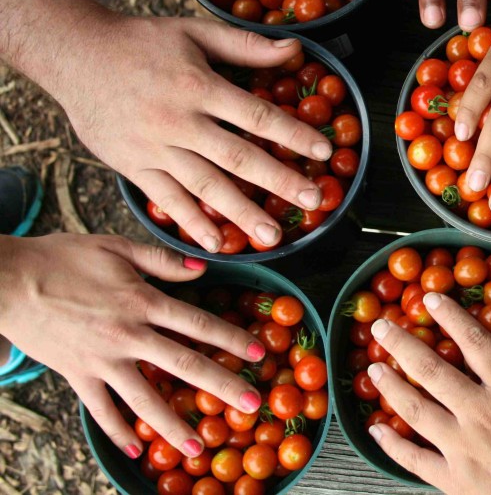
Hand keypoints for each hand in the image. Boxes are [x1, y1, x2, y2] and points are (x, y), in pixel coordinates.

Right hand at [0, 235, 265, 458]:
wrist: (7, 280)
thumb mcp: (116, 247)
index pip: (197, 322)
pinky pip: (101, 409)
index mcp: (142, 300)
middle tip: (251, 404)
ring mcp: (101, 359)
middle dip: (221, 385)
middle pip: (183, 364)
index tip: (258, 353)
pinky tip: (138, 451)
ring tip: (200, 448)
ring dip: (174, 425)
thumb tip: (201, 267)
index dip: (230, 337)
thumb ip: (162, 258)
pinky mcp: (76, 374)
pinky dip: (119, 432)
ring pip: (144, 398)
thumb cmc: (62, 257)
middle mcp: (127, 334)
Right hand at [58, 15, 332, 251]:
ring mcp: (155, 149)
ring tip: (272, 238)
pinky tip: (217, 245)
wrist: (73, 55)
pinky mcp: (133, 167)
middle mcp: (179, 122)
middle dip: (278, 181)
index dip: (293, 134)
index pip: (257, 116)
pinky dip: (192, 223)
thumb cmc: (140, 41)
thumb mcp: (195, 32)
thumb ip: (246, 45)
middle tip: (312, 202)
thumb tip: (295, 49)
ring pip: (205, 186)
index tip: (323, 152)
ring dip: (241, 214)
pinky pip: (168, 200)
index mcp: (199, 87)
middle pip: (237, 157)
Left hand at [365, 292, 490, 494]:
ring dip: (390, 387)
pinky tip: (375, 429)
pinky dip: (391, 444)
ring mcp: (462, 448)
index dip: (450, 315)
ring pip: (415, 410)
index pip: (474, 341)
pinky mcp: (453, 480)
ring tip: (373, 369)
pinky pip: (414, 459)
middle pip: (432, 370)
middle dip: (402, 344)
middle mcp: (479, 414)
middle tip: (381, 327)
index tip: (430, 298)